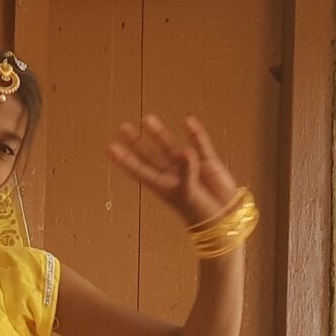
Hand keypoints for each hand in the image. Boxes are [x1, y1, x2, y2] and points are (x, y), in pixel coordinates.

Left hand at [109, 115, 243, 229]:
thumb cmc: (200, 212)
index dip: (125, 159)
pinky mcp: (206, 162)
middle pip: (150, 155)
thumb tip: (185, 151)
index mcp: (162, 186)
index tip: (110, 147)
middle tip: (123, 128)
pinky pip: (199, 144)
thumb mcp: (188, 194)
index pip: (139, 170)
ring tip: (148, 119)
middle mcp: (172, 174)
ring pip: (170, 147)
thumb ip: (186, 172)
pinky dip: (195, 134)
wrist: (225, 216)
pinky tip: (188, 121)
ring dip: (160, 134)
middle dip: (137, 142)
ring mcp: (189, 166)